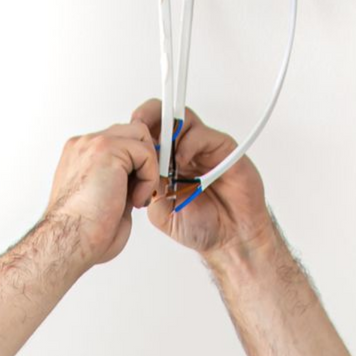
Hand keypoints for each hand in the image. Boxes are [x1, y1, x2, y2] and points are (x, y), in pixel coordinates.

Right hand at [38, 121, 159, 267]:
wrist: (69, 242)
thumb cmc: (82, 232)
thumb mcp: (104, 199)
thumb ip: (119, 181)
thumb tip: (138, 180)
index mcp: (80, 156)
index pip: (120, 140)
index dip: (137, 162)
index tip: (140, 189)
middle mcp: (84, 145)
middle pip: (132, 131)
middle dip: (146, 160)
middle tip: (142, 191)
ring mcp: (93, 143)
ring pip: (140, 135)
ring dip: (148, 167)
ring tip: (136, 196)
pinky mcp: (106, 149)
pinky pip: (145, 152)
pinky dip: (148, 177)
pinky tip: (135, 200)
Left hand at [130, 100, 272, 259]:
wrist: (230, 238)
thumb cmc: (200, 226)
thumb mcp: (161, 211)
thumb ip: (148, 189)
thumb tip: (134, 170)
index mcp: (166, 163)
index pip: (150, 134)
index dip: (137, 131)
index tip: (125, 138)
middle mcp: (185, 151)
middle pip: (165, 117)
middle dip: (148, 117)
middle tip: (138, 125)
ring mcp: (204, 148)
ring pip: (184, 120)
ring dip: (167, 130)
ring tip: (159, 149)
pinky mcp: (223, 148)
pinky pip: (203, 135)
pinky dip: (188, 144)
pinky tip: (181, 162)